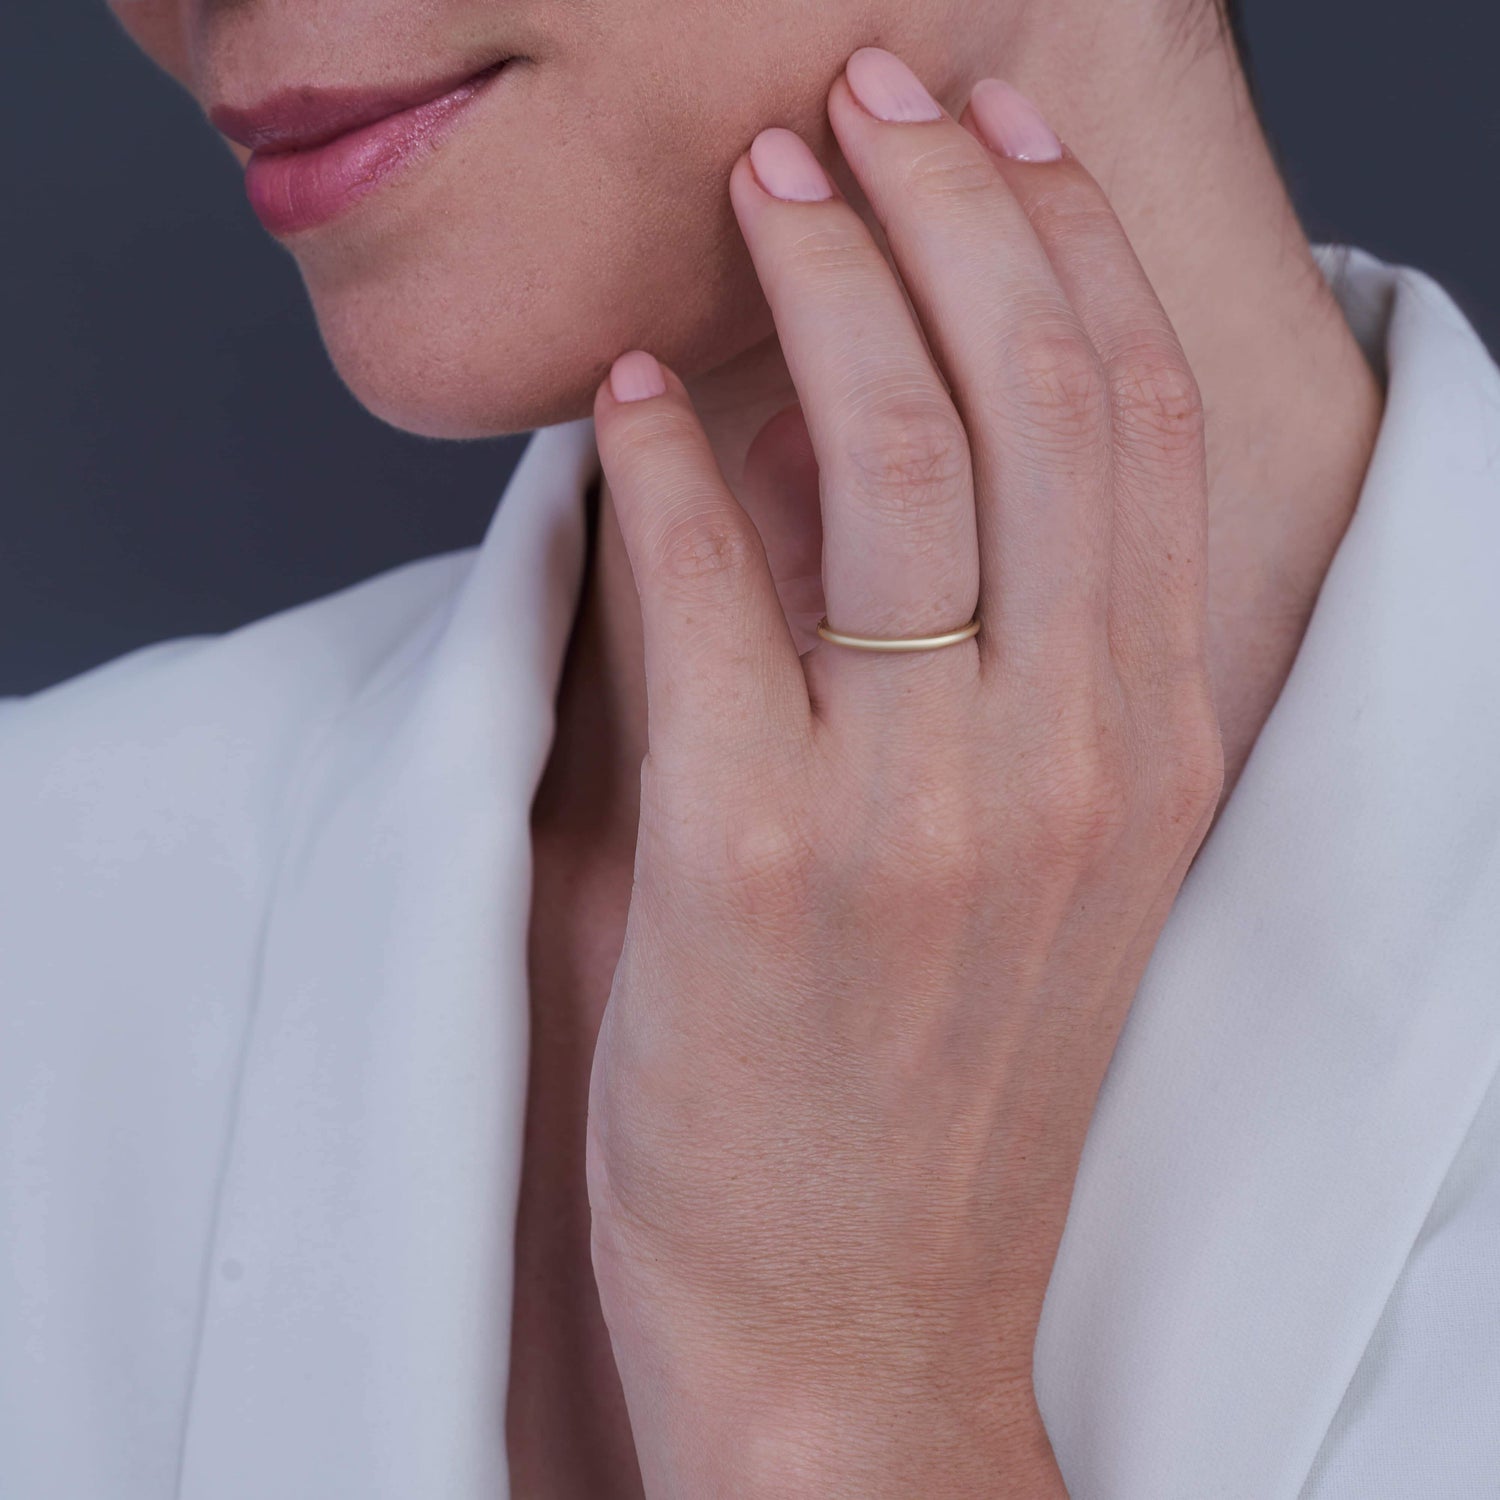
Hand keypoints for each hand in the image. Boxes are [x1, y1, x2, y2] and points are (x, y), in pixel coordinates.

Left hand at [584, 48, 1222, 1498]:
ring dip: (818, 284)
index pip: (1141, 426)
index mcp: (1151, 751)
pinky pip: (709, 595)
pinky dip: (660, 465)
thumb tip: (909, 456)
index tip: (993, 142)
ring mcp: (917, 809)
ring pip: (895, 456)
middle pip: (1035, 394)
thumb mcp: (1041, 876)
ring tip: (761, 186)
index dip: (1067, 249)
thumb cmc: (938, 1095)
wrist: (861, 1315)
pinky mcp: (753, 860)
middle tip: (865, 101)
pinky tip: (623, 398)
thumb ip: (1016, 672)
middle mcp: (1064, 759)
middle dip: (947, 207)